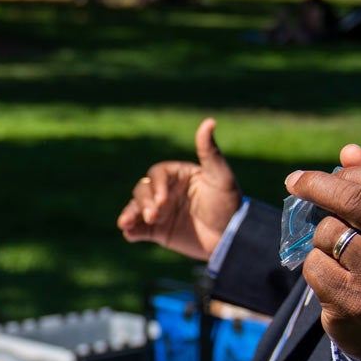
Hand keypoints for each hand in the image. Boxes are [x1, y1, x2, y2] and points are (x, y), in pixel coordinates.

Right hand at [116, 118, 243, 260]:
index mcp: (178, 175)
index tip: (162, 200)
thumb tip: (209, 121)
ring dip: (130, 214)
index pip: (157, 174)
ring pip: (136, 207)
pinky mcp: (158, 231)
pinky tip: (128, 233)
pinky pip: (139, 229)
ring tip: (126, 223)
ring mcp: (161, 212)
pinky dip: (131, 230)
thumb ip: (210, 152)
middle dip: (144, 202)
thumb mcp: (221, 178)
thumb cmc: (229, 204)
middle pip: (142, 189)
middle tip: (153, 215)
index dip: (157, 185)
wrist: (233, 239)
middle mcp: (166, 191)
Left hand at [286, 143, 360, 360]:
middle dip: (316, 185)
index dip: (348, 172)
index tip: (323, 172)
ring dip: (321, 236)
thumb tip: (348, 151)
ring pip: (329, 232)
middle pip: (353, 201)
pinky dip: (314, 265)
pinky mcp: (353, 302)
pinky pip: (315, 265)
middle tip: (295, 181)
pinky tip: (331, 277)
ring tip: (335, 251)